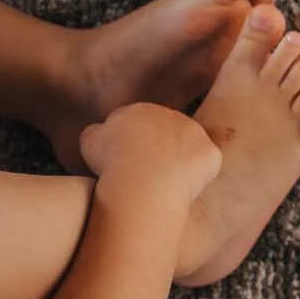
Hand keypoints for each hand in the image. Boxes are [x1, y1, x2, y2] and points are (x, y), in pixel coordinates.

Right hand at [78, 104, 219, 208]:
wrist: (143, 181)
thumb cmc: (112, 164)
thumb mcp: (89, 143)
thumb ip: (96, 131)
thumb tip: (100, 130)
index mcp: (140, 110)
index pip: (138, 123)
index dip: (132, 144)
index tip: (126, 162)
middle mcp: (171, 115)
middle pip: (166, 132)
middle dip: (158, 150)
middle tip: (147, 175)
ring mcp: (195, 132)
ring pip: (188, 148)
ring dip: (179, 162)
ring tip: (163, 184)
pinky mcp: (210, 152)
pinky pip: (204, 165)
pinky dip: (195, 177)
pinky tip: (181, 189)